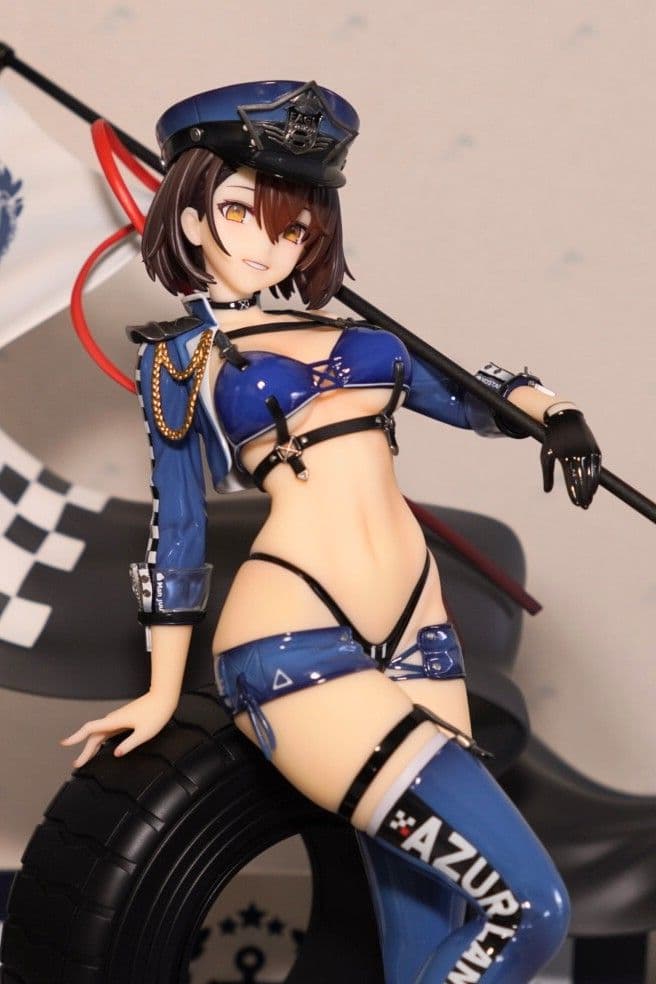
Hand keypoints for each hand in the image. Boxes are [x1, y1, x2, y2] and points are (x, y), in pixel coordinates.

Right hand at [60, 691, 177, 767]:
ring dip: (91, 746)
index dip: (76, 737)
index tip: (64, 743)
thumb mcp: (144, 733)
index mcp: (115, 721)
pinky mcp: (123, 719)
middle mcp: (114, 719)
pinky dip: (100, 740)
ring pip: (99, 733)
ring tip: (86, 758)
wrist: (164, 698)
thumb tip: (116, 754)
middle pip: (93, 735)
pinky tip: (100, 746)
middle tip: (77, 764)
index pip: (90, 729)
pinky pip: (106, 731)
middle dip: (84, 750)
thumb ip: (129, 744)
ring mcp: (118, 718)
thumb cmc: (156, 713)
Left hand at [540, 406, 600, 508]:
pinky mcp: (596, 450)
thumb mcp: (546, 455)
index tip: (575, 503)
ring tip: (588, 501)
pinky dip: (596, 479)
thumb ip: (547, 474)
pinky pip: (597, 468)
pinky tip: (593, 489)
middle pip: (584, 480)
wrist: (566, 420)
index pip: (572, 479)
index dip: (574, 493)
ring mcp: (589, 451)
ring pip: (592, 475)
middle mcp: (579, 454)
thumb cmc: (552, 440)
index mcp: (565, 456)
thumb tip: (547, 491)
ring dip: (591, 490)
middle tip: (583, 507)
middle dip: (584, 495)